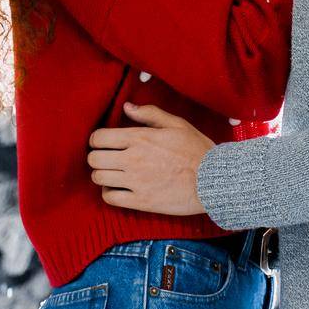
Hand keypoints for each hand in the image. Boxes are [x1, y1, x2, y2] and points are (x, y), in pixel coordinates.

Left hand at [87, 103, 215, 216]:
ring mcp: (135, 182)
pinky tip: (118, 188)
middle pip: (94, 159)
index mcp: (140, 138)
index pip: (99, 137)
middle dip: (97, 157)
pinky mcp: (141, 201)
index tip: (103, 142)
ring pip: (99, 178)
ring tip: (113, 173)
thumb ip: (149, 114)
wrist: (214, 180)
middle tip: (107, 158)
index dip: (97, 139)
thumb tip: (127, 107)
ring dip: (102, 174)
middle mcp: (133, 159)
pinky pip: (110, 198)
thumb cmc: (197, 150)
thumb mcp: (177, 124)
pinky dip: (109, 193)